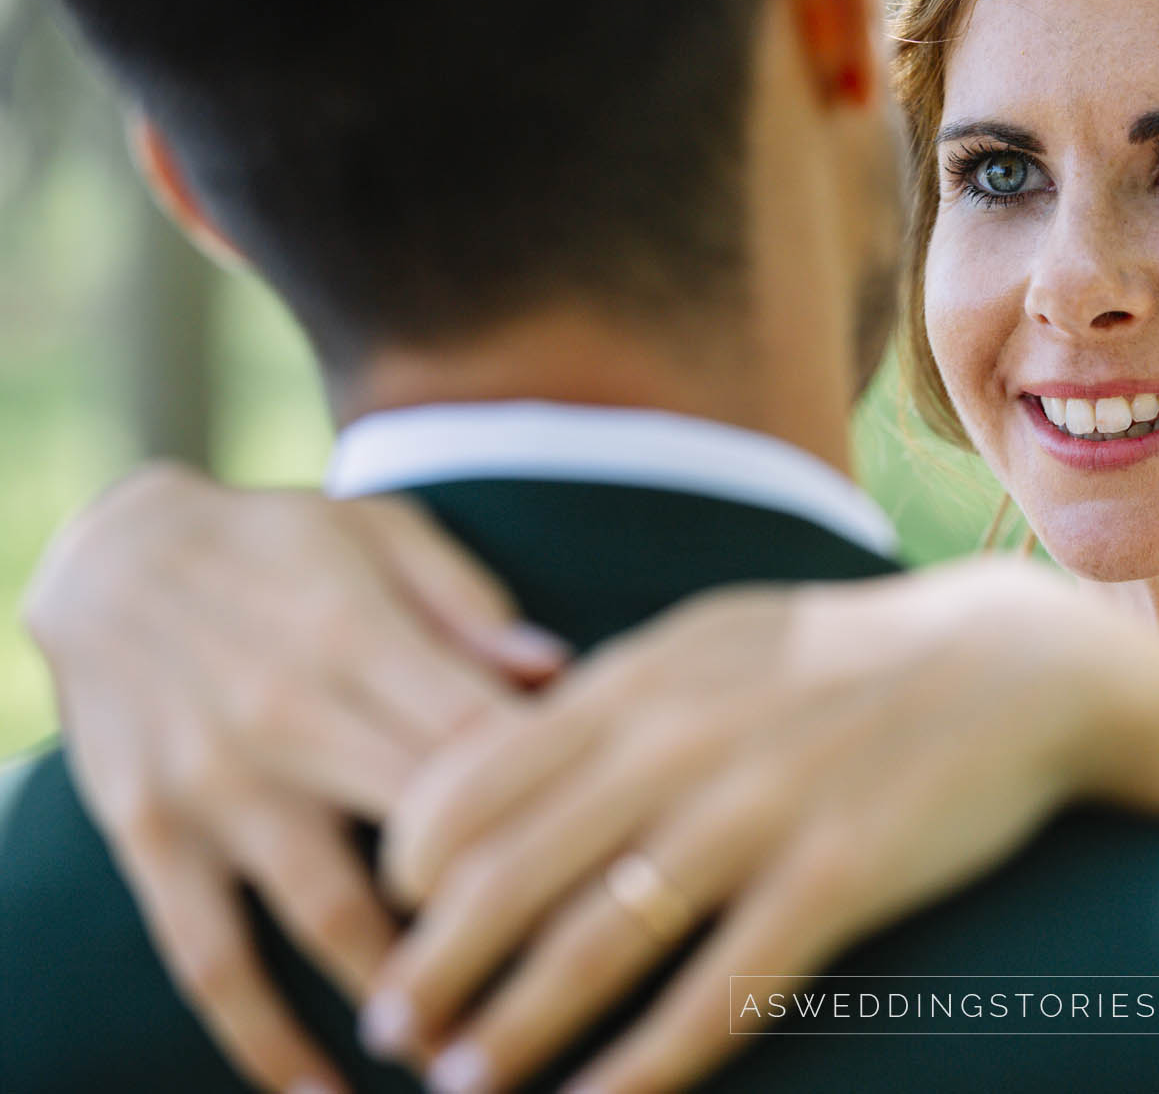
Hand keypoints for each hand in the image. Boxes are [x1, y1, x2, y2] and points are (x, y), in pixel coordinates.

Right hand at [24, 461, 560, 1093]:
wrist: (107, 550)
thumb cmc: (282, 539)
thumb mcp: (383, 533)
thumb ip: (470, 608)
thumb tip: (561, 669)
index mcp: (363, 638)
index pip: (488, 742)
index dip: (564, 809)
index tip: (634, 868)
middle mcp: (290, 717)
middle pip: (428, 838)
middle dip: (511, 917)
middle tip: (587, 983)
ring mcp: (216, 786)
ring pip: (328, 915)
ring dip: (406, 995)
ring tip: (474, 1057)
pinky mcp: (151, 836)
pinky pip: (207, 957)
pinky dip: (259, 1038)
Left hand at [360, 558, 1158, 1093]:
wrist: (1010, 662)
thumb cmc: (845, 654)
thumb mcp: (715, 640)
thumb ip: (613, 696)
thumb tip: (503, 756)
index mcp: (639, 680)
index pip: (470, 783)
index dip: (407, 872)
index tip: (391, 923)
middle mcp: (680, 743)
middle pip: (506, 879)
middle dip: (429, 972)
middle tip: (393, 1035)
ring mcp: (759, 813)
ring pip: (593, 948)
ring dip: (511, 1034)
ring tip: (462, 1086)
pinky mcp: (837, 879)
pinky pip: (716, 997)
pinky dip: (642, 1071)